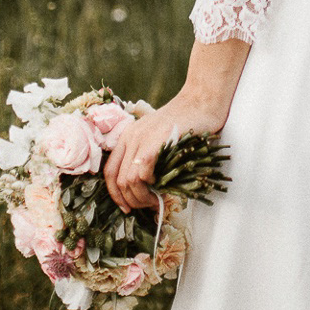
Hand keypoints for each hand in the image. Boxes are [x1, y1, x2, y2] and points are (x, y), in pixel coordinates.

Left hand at [103, 90, 227, 213]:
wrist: (200, 101)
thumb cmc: (184, 121)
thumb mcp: (157, 137)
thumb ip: (147, 156)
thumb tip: (146, 188)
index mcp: (127, 136)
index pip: (109, 172)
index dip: (115, 195)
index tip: (126, 208)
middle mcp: (130, 136)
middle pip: (118, 180)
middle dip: (132, 200)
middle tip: (148, 205)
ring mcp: (142, 137)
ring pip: (129, 180)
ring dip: (141, 197)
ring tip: (156, 199)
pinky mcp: (155, 140)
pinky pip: (142, 170)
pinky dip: (148, 184)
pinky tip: (160, 183)